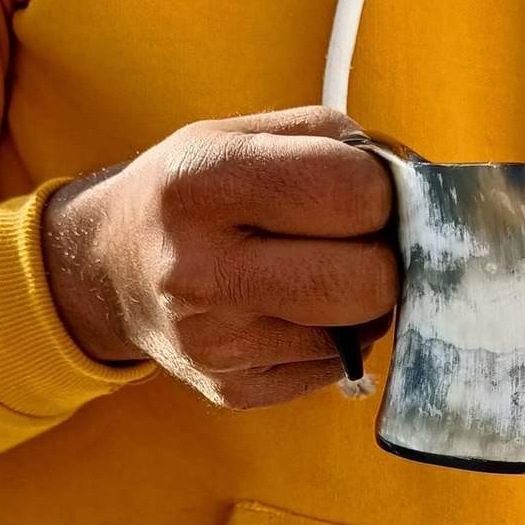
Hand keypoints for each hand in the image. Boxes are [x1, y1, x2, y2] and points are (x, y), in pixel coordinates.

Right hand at [42, 106, 398, 408]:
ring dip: (363, 299)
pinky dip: (335, 336)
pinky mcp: (232, 390)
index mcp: (202, 183)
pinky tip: (294, 310)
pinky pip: (337, 366)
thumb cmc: (191, 193)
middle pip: (367, 280)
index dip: (380, 190)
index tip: (362, 191)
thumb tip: (415, 187)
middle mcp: (200, 270)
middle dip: (384, 256)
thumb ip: (330, 139)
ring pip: (362, 330)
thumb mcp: (237, 134)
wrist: (109, 271)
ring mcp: (216, 343)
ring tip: (321, 272)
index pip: (352, 192)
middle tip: (359, 240)